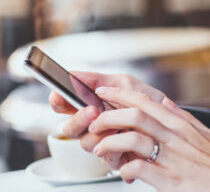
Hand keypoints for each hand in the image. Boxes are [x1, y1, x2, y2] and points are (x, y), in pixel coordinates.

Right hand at [49, 71, 164, 151]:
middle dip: (78, 119)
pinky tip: (124, 138)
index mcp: (90, 105)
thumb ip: (97, 79)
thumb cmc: (145, 98)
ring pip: (85, 142)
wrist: (166, 117)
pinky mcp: (113, 155)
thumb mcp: (123, 83)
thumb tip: (73, 73)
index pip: (64, 106)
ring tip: (117, 124)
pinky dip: (113, 147)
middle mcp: (92, 124)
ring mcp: (102, 140)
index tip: (59, 95)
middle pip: (69, 128)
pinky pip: (104, 156)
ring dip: (98, 133)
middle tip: (92, 111)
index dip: (57, 101)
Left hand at [89, 87, 209, 191]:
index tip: (102, 91)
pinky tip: (122, 170)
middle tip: (95, 124)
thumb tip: (165, 103)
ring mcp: (172, 158)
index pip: (143, 101)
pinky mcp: (171, 181)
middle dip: (109, 117)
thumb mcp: (200, 134)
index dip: (119, 94)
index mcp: (177, 124)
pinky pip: (140, 168)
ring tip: (100, 148)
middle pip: (135, 117)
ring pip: (133, 140)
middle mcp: (173, 137)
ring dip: (111, 143)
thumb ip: (182, 117)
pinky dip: (125, 168)